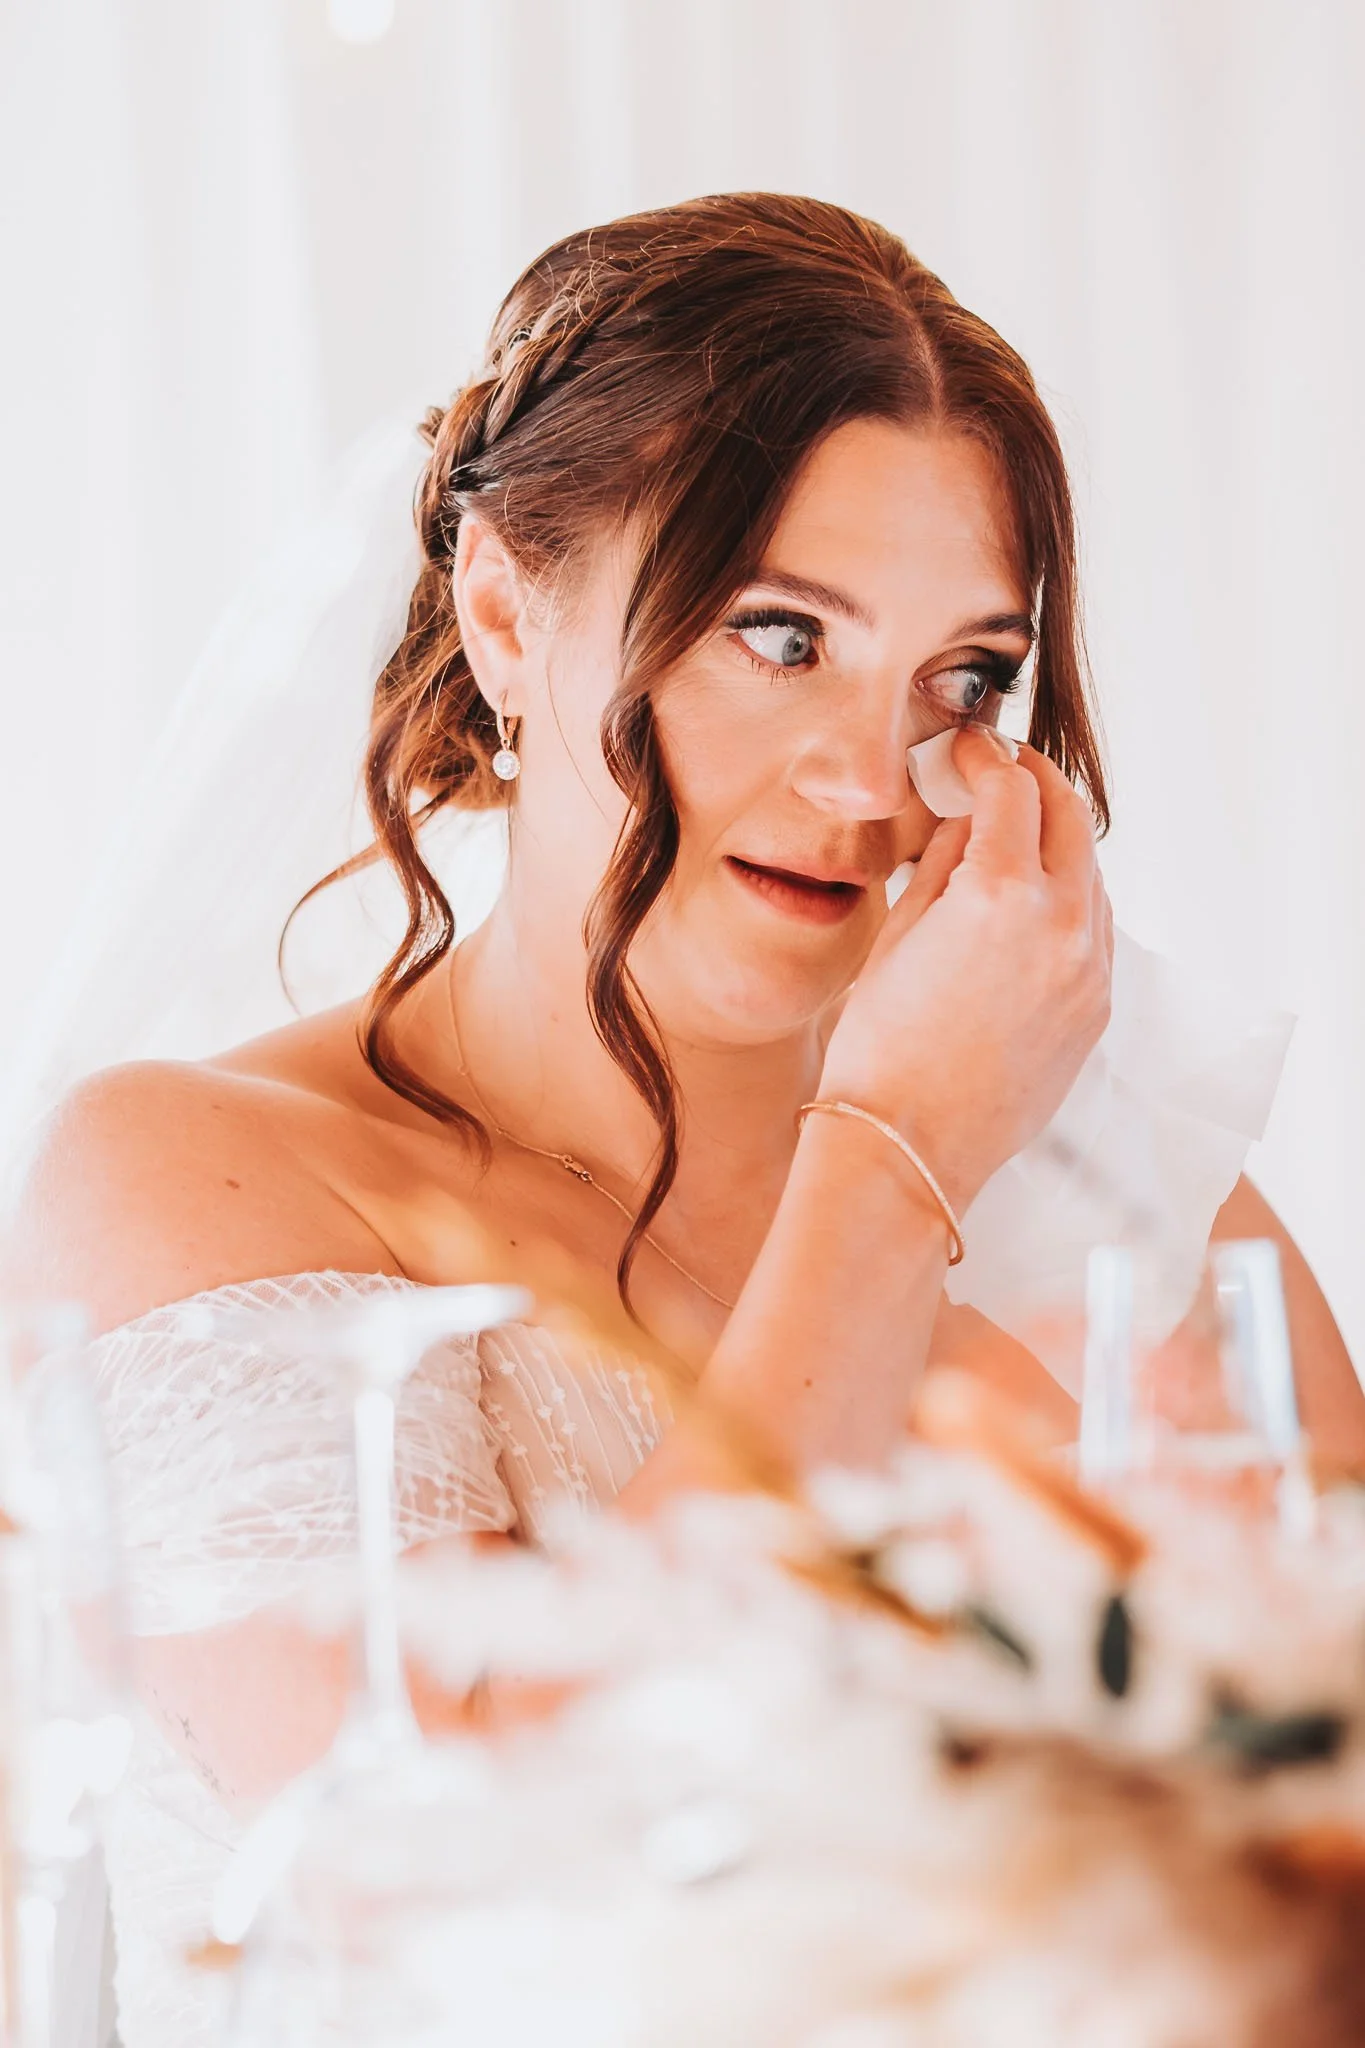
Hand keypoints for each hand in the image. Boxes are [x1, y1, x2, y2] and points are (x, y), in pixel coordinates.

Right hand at [818, 726, 1112, 1212]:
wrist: (909, 1146)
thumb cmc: (882, 1046)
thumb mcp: (899, 933)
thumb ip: (942, 861)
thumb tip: (965, 816)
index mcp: (1003, 895)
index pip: (1012, 790)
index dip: (986, 757)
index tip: (969, 748)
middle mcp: (1061, 925)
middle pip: (1071, 816)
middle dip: (1036, 783)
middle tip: (999, 771)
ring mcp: (1088, 970)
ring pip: (1090, 871)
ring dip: (1056, 839)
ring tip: (1010, 836)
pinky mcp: (1096, 1008)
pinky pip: (1093, 928)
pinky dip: (1066, 897)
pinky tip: (1025, 904)